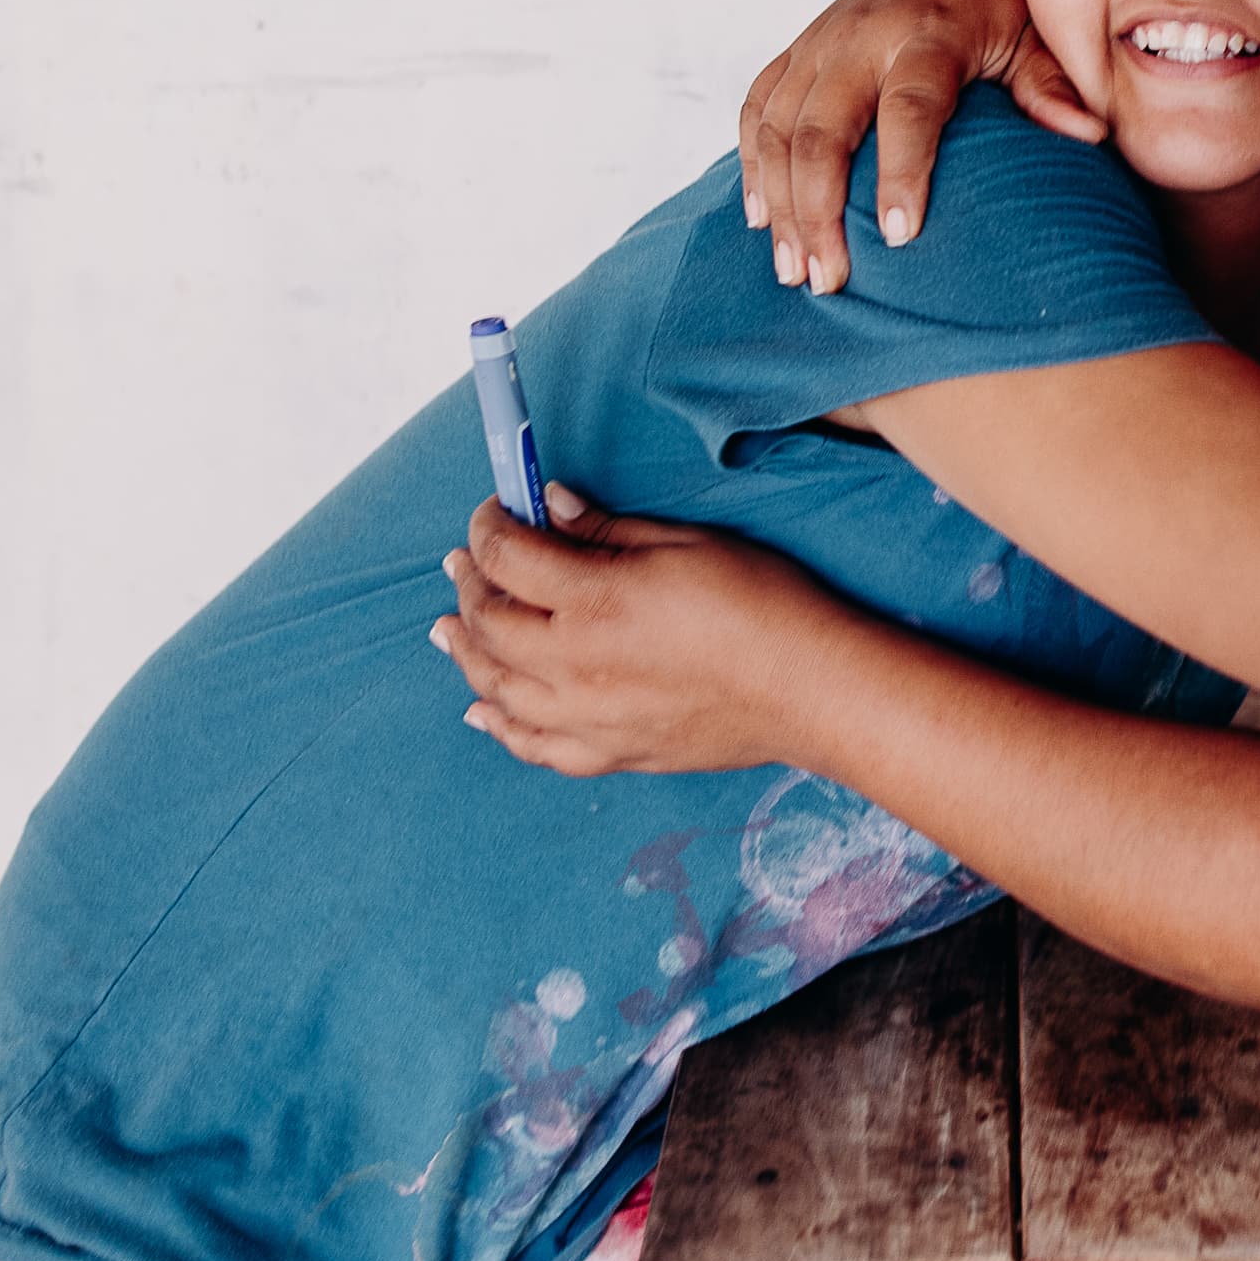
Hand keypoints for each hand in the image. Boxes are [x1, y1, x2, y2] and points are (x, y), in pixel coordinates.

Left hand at [435, 486, 858, 776]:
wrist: (809, 690)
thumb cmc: (761, 605)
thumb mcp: (686, 544)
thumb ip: (608, 531)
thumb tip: (553, 507)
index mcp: (595, 600)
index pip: (508, 557)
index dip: (489, 527)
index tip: (493, 511)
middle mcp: (575, 664)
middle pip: (490, 623)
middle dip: (470, 585)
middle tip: (464, 563)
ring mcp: (587, 717)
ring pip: (496, 687)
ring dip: (466, 652)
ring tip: (450, 629)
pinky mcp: (609, 753)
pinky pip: (533, 746)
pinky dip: (499, 726)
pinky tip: (482, 710)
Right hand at [737, 0, 1101, 295]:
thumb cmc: (1006, 0)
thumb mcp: (1038, 36)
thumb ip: (1051, 85)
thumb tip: (1091, 133)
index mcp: (929, 30)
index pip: (910, 106)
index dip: (903, 170)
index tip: (901, 236)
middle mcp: (863, 34)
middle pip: (822, 126)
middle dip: (817, 208)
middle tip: (828, 279)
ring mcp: (823, 40)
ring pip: (778, 124)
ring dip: (779, 200)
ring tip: (793, 269)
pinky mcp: (800, 48)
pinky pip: (759, 105)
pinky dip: (753, 160)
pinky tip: (761, 215)